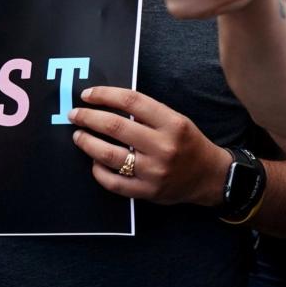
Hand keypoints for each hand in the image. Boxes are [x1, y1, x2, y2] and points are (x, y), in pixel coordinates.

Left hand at [67, 86, 231, 206]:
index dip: (104, 95)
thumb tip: (108, 105)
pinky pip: (112, 182)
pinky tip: (94, 161)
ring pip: (109, 155)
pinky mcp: (146, 191)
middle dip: (88, 118)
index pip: (131, 101)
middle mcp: (163, 146)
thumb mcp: (177, 120)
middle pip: (115, 126)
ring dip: (87, 142)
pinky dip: (98, 170)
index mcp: (172, 123)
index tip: (87, 95)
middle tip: (75, 115)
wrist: (209, 177)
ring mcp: (154, 171)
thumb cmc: (189, 144)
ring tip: (79, 136)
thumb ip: (148, 113)